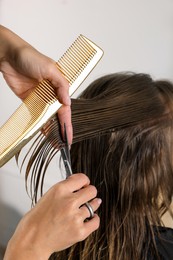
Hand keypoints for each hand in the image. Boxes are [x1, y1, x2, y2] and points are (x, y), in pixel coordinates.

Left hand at [0, 25, 71, 141]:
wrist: (9, 55)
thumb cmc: (30, 56)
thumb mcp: (50, 68)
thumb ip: (61, 84)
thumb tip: (67, 101)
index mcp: (59, 85)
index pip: (65, 108)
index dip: (67, 123)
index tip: (69, 135)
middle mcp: (52, 93)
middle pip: (58, 115)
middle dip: (61, 129)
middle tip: (64, 143)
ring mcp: (41, 97)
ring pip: (48, 116)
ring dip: (51, 129)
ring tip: (55, 142)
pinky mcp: (29, 100)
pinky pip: (36, 113)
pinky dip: (40, 123)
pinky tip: (43, 132)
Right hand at [4, 174, 100, 258]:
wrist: (32, 239)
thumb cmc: (38, 218)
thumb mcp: (49, 195)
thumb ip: (65, 189)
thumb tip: (81, 185)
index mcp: (60, 190)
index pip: (82, 178)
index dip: (84, 181)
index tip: (84, 184)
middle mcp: (69, 202)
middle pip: (92, 191)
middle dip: (90, 192)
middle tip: (87, 196)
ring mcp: (75, 217)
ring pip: (94, 205)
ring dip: (91, 206)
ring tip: (85, 208)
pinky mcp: (80, 231)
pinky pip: (95, 221)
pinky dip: (94, 219)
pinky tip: (89, 218)